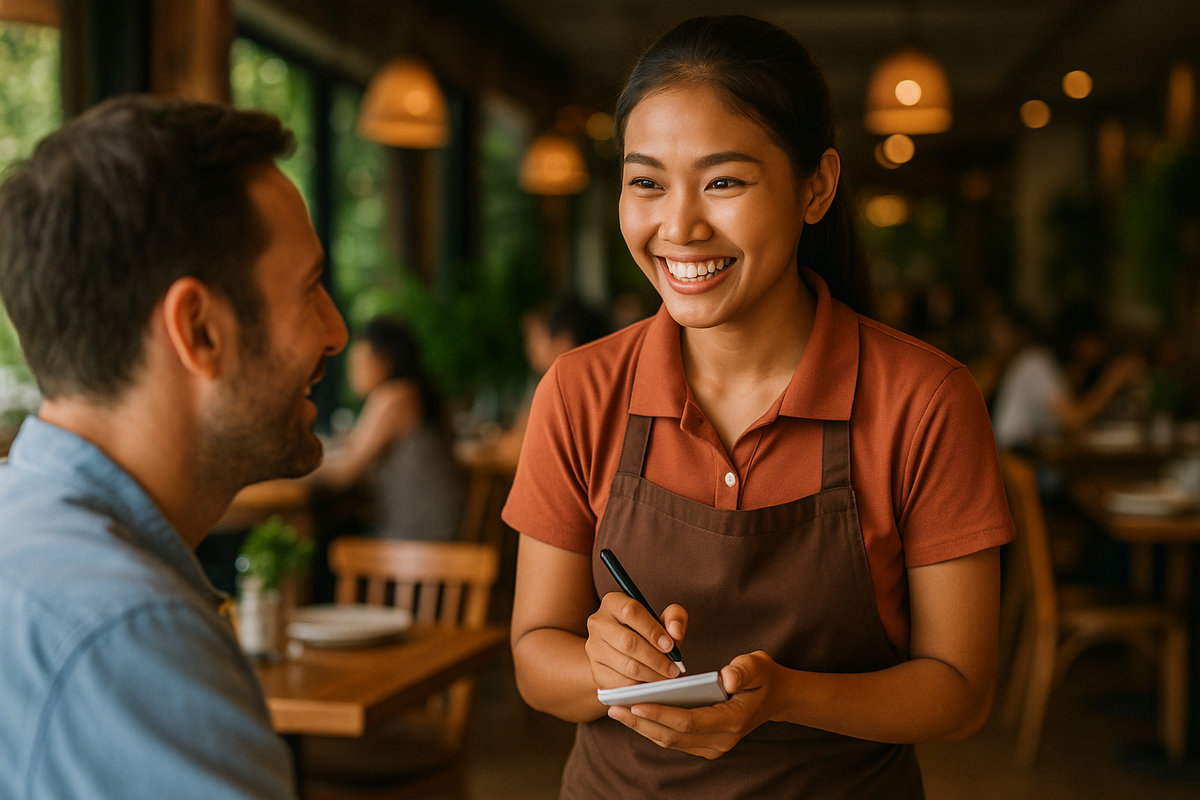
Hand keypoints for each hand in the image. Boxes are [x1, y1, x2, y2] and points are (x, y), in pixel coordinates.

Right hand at [585, 592, 687, 687]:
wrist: (623, 653)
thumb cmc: (647, 632)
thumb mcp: (663, 619)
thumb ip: (675, 618)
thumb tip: (675, 631)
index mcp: (613, 602)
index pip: (631, 612)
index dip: (652, 630)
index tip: (669, 646)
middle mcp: (598, 622)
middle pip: (628, 642)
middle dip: (656, 658)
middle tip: (673, 668)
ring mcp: (594, 648)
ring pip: (626, 665)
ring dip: (652, 674)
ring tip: (666, 676)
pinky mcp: (596, 670)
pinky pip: (621, 683)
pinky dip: (640, 685)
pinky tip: (652, 682)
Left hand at [605, 650, 782, 758]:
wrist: (776, 697)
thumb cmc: (762, 676)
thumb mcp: (758, 665)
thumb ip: (743, 670)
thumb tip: (726, 678)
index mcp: (732, 721)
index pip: (688, 720)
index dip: (660, 713)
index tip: (635, 703)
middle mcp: (720, 740)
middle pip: (673, 735)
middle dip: (641, 722)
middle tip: (613, 707)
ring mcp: (712, 746)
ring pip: (669, 740)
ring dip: (641, 727)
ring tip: (616, 710)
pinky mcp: (704, 745)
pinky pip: (673, 739)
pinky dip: (651, 727)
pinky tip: (632, 713)